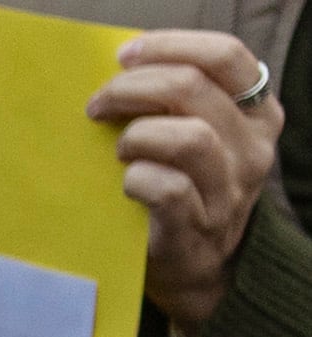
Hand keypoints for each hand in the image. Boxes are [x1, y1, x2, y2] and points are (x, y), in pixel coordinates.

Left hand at [96, 30, 282, 328]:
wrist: (197, 270)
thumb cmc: (185, 190)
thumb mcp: (196, 137)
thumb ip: (176, 103)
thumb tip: (121, 69)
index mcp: (255, 113)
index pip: (225, 56)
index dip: (171, 47)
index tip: (126, 57)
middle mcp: (251, 148)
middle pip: (193, 89)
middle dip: (133, 88)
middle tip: (98, 104)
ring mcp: (228, 191)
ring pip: (187, 138)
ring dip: (137, 135)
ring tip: (118, 150)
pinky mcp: (195, 228)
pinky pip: (167, 189)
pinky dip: (137, 178)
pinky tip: (125, 182)